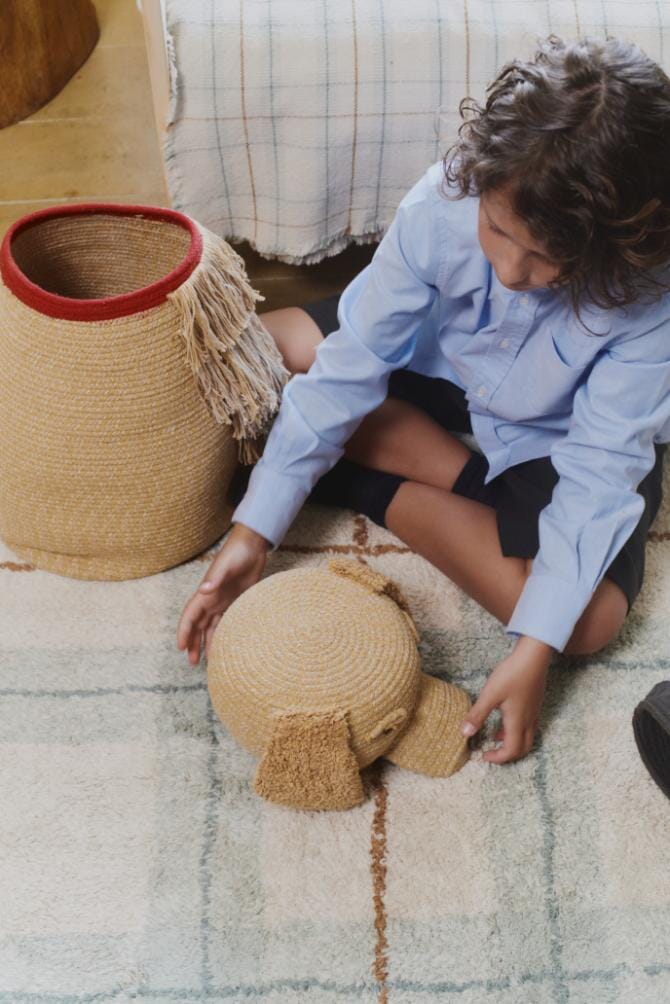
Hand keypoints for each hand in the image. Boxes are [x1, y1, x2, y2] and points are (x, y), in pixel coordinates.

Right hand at [176, 523, 270, 666]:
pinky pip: (225, 622)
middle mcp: (211, 599)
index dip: (184, 631)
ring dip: (206, 642)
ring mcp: (222, 601)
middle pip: (198, 626)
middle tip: (192, 663)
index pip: (190, 615)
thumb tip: (204, 590)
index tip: (181, 647)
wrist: (253, 546)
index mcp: (205, 593)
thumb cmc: (237, 553)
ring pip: (210, 627)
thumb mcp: (226, 565)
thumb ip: (216, 578)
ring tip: (206, 661)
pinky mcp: (235, 602)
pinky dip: (222, 634)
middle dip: (193, 643)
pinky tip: (224, 646)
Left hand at [460, 636, 552, 763]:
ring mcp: (534, 713)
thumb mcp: (490, 694)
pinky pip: (528, 726)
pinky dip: (517, 730)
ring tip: (494, 735)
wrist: (533, 657)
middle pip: (523, 749)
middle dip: (507, 755)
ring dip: (512, 742)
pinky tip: (505, 718)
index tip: (483, 755)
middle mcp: (529, 721)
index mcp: (517, 722)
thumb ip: (477, 714)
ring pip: (527, 737)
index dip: (498, 758)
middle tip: (492, 752)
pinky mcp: (535, 704)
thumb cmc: (512, 675)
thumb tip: (464, 733)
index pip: (511, 751)